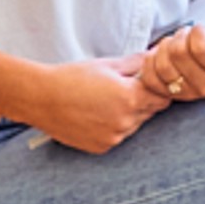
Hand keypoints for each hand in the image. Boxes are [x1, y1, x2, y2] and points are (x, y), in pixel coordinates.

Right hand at [27, 57, 164, 156]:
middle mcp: (125, 121)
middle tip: (124, 88)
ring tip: (106, 101)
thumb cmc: (72, 77)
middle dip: (144, 99)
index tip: (149, 81)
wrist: (40, 98)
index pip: (164, 96)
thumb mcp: (108, 65)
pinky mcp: (101, 147)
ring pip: (135, 124)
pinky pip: (118, 136)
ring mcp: (113, 137)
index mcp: (130, 98)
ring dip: (130, 114)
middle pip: (151, 111)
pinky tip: (97, 114)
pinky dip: (114, 126)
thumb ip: (137, 62)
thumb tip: (156, 56)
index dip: (159, 87)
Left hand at [137, 14, 204, 105]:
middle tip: (189, 33)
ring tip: (178, 43)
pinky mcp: (169, 94)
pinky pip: (149, 77)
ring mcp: (185, 93)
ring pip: (160, 63)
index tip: (203, 28)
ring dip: (165, 46)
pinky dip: (150, 62)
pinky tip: (162, 55)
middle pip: (177, 52)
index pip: (199, 47)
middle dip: (181, 35)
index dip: (197, 31)